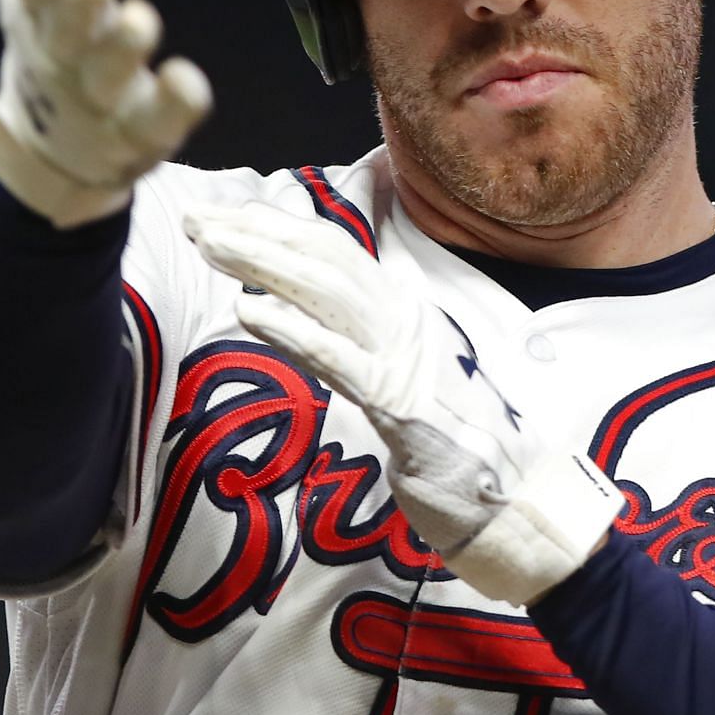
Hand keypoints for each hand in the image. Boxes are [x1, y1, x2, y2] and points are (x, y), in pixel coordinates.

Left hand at [183, 201, 620, 605]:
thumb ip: (366, 342)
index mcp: (403, 311)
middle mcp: (405, 320)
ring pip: (328, 293)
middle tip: (196, 219)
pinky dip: (293, 330)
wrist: (518, 499)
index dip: (276, 227)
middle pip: (324, 258)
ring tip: (211, 246)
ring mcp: (406, 358)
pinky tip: (249, 311)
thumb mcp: (406, 378)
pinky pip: (340, 359)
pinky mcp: (401, 405)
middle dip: (256, 233)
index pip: (333, 250)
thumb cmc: (457, 445)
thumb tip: (319, 317)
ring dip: (264, 264)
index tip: (222, 215)